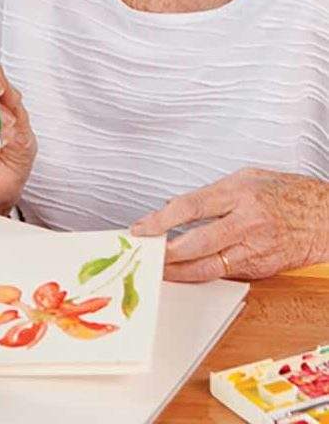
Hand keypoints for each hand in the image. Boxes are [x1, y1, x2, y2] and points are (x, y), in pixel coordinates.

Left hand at [131, 167, 328, 281]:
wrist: (327, 218)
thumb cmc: (288, 193)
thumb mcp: (246, 178)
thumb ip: (211, 193)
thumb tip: (176, 205)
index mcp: (239, 194)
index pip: (189, 208)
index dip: (160, 220)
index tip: (142, 228)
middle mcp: (246, 223)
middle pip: (195, 243)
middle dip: (165, 252)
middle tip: (145, 253)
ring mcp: (254, 249)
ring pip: (208, 267)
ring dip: (179, 270)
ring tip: (158, 268)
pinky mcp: (261, 268)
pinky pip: (224, 273)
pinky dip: (202, 274)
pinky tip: (185, 272)